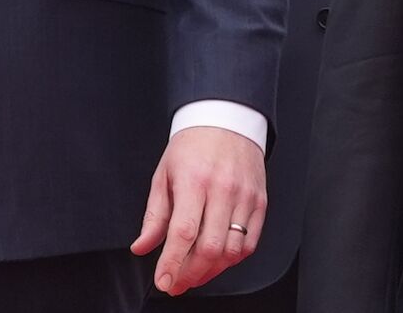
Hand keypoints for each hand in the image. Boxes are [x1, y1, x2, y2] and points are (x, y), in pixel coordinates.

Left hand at [130, 126, 265, 296]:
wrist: (225, 120)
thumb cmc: (191, 146)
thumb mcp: (164, 174)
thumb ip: (154, 215)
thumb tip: (141, 247)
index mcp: (193, 180)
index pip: (183, 231)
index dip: (172, 263)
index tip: (163, 282)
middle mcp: (222, 189)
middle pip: (210, 248)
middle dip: (190, 274)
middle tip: (176, 283)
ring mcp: (245, 198)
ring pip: (231, 252)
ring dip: (211, 271)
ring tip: (193, 274)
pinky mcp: (260, 204)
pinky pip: (249, 245)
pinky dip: (231, 260)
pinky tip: (216, 260)